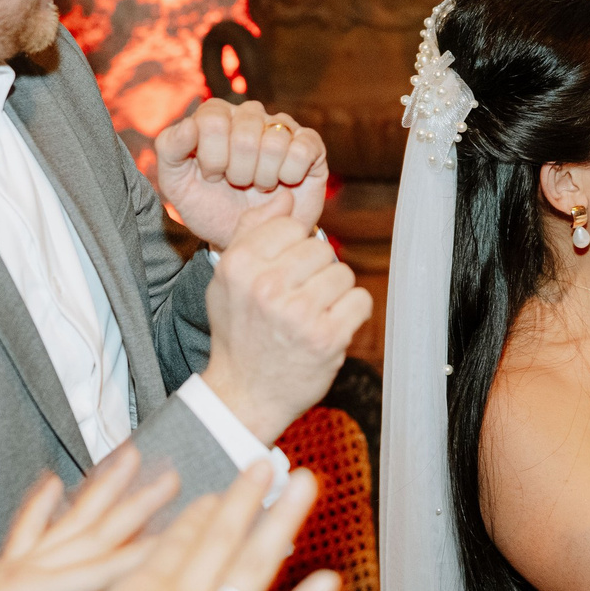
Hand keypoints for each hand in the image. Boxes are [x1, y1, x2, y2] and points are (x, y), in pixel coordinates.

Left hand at [0, 447, 183, 590]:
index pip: (103, 569)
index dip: (150, 551)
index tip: (191, 532)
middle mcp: (26, 569)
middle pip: (93, 531)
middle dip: (138, 504)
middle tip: (178, 475)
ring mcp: (9, 564)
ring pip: (69, 521)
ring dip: (103, 489)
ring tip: (132, 456)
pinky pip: (28, 529)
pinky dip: (44, 503)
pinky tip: (55, 480)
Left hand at [154, 101, 328, 248]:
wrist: (247, 236)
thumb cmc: (211, 207)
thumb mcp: (177, 184)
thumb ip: (170, 149)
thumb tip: (189, 125)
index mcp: (215, 115)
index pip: (212, 120)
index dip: (212, 158)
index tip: (211, 176)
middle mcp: (249, 114)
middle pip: (246, 134)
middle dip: (238, 173)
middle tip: (237, 185)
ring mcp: (282, 127)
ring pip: (274, 143)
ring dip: (263, 178)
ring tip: (258, 187)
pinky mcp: (310, 144)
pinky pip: (303, 150)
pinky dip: (290, 175)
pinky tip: (283, 183)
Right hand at [197, 204, 370, 441]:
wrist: (245, 394)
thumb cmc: (238, 331)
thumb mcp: (228, 277)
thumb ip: (253, 230)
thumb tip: (287, 197)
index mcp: (239, 265)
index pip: (291, 226)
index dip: (294, 246)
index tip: (285, 270)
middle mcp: (267, 286)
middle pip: (321, 248)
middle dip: (316, 270)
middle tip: (299, 297)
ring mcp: (299, 313)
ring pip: (343, 274)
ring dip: (334, 293)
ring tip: (312, 313)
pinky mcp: (327, 337)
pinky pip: (361, 301)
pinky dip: (351, 314)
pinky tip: (330, 326)